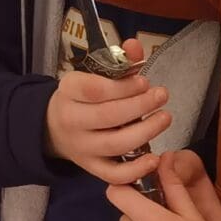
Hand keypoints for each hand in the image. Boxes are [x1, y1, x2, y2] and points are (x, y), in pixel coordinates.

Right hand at [43, 68, 169, 183]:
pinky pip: (114, 175)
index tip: (145, 81)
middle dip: (141, 105)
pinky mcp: (91, 168)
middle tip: (162, 95)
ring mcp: (81, 148)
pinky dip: (136, 170)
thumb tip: (134, 46)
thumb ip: (118, 61)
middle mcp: (72, 121)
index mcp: (69, 92)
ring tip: (164, 118)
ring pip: (115, 144)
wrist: (55, 127)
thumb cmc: (83, 97)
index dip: (123, 86)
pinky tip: (154, 158)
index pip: (95, 90)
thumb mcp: (93, 75)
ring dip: (145, 132)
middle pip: (109, 116)